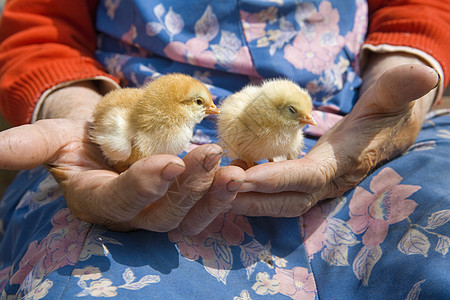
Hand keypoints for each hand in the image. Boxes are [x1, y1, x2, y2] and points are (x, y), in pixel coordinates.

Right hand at [0, 86, 245, 233]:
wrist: (105, 140)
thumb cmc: (78, 139)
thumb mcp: (51, 138)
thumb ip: (28, 147)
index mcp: (97, 202)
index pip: (120, 202)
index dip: (144, 187)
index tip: (170, 163)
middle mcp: (131, 216)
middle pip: (161, 214)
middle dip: (187, 188)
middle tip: (209, 157)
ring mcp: (158, 212)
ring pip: (187, 215)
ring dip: (212, 195)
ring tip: (232, 170)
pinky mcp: (180, 204)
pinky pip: (204, 208)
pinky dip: (222, 195)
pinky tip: (240, 176)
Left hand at [231, 54, 438, 216]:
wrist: (388, 133)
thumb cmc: (387, 112)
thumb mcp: (392, 96)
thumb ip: (402, 86)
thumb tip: (425, 73)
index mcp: (344, 162)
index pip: (309, 176)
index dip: (279, 178)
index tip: (245, 177)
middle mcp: (328, 182)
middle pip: (288, 200)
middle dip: (252, 198)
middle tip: (215, 187)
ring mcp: (316, 187)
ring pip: (279, 203)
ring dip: (247, 200)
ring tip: (213, 188)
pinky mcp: (307, 185)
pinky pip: (278, 195)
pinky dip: (254, 193)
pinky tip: (230, 181)